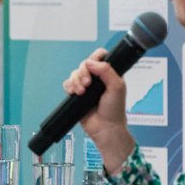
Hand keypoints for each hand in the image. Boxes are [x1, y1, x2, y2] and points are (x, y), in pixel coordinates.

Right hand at [63, 49, 134, 172]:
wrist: (105, 128)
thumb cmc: (115, 110)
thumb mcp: (117, 87)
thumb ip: (106, 71)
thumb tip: (90, 62)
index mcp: (109, 73)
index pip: (100, 56)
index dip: (94, 58)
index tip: (93, 67)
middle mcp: (97, 78)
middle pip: (84, 64)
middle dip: (83, 72)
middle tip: (88, 83)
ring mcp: (86, 86)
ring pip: (74, 73)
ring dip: (76, 81)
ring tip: (82, 92)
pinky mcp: (76, 94)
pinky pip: (68, 84)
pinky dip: (69, 86)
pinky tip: (75, 93)